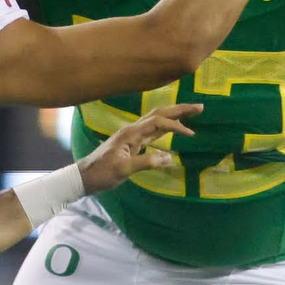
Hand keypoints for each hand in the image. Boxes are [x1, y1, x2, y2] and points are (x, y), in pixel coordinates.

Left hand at [78, 104, 200, 195]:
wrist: (84, 177)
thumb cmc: (101, 173)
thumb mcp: (123, 170)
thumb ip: (146, 163)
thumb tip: (170, 158)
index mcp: (130, 133)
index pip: (158, 122)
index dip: (176, 126)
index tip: (191, 135)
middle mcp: (132, 130)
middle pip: (159, 114)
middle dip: (179, 110)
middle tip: (200, 107)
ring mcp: (131, 136)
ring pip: (156, 120)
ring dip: (174, 115)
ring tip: (192, 113)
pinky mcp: (132, 144)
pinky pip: (152, 130)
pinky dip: (165, 127)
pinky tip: (173, 128)